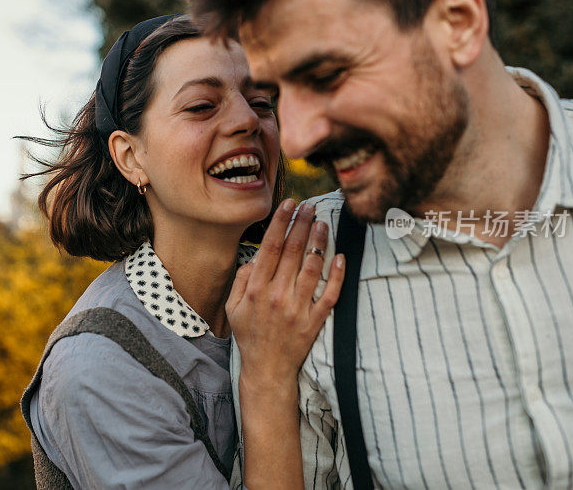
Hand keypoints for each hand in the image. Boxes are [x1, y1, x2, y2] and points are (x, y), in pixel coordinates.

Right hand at [227, 198, 344, 386]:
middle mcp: (276, 295)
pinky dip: (337, 274)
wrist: (267, 369)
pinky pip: (330, 293)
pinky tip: (339, 256)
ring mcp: (297, 308)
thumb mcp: (233, 308)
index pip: (270, 247)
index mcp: (255, 289)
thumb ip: (242, 279)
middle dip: (302, 223)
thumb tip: (256, 256)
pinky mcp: (314, 320)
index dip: (281, 223)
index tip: (289, 205)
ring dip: (319, 241)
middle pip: (293, 251)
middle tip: (310, 205)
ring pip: (312, 267)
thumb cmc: (249, 335)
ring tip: (323, 223)